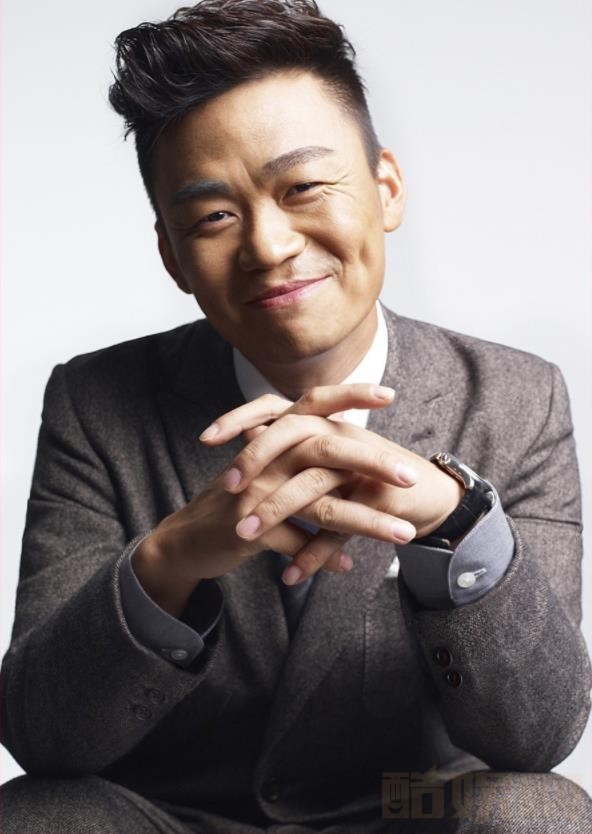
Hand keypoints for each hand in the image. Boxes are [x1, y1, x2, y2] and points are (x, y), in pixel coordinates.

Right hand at [132, 385, 410, 614]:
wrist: (187, 540)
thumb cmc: (237, 504)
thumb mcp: (270, 475)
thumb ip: (305, 464)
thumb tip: (345, 448)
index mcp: (276, 439)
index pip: (314, 405)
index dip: (350, 396)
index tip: (389, 393)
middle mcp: (267, 458)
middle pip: (326, 451)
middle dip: (373, 464)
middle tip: (411, 478)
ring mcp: (257, 492)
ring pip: (320, 506)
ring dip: (366, 523)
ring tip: (403, 535)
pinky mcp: (248, 528)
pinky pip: (295, 544)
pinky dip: (322, 558)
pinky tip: (347, 567)